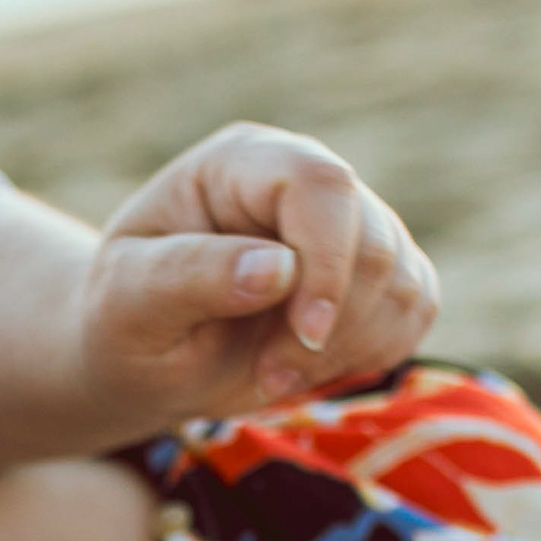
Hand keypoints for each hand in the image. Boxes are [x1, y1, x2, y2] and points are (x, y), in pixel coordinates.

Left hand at [81, 122, 437, 422]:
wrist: (147, 359)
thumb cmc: (126, 323)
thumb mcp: (129, 303)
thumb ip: (190, 276)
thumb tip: (277, 268)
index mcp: (239, 165)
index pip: (320, 184)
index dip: (327, 260)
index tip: (306, 332)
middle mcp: (302, 181)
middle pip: (373, 240)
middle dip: (330, 327)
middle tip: (266, 376)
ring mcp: (348, 224)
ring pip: (402, 280)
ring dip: (346, 347)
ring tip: (274, 372)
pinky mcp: (378, 272)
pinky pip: (414, 310)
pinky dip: (372, 352)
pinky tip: (311, 365)